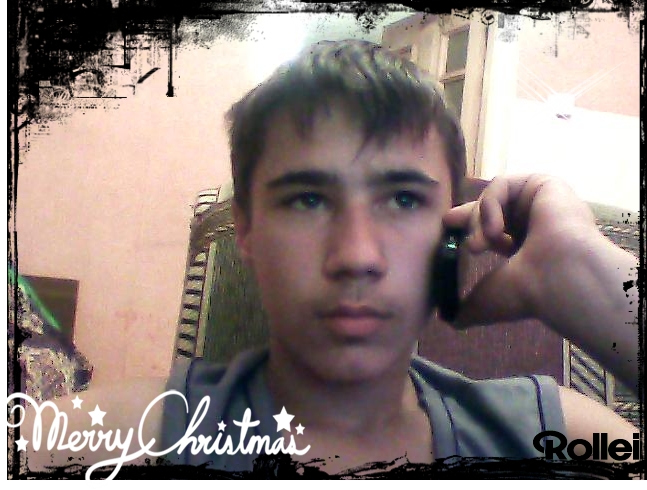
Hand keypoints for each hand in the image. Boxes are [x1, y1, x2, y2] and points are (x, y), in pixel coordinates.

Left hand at [443, 174, 598, 327]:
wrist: (560, 280)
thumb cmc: (529, 293)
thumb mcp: (489, 301)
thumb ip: (469, 308)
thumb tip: (451, 321)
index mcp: (531, 247)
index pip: (495, 228)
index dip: (470, 224)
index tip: (448, 224)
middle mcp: (541, 223)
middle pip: (494, 206)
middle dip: (468, 215)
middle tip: (449, 223)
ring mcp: (545, 202)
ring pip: (494, 198)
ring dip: (478, 220)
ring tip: (477, 248)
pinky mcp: (547, 184)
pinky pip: (502, 184)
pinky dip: (489, 205)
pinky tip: (494, 231)